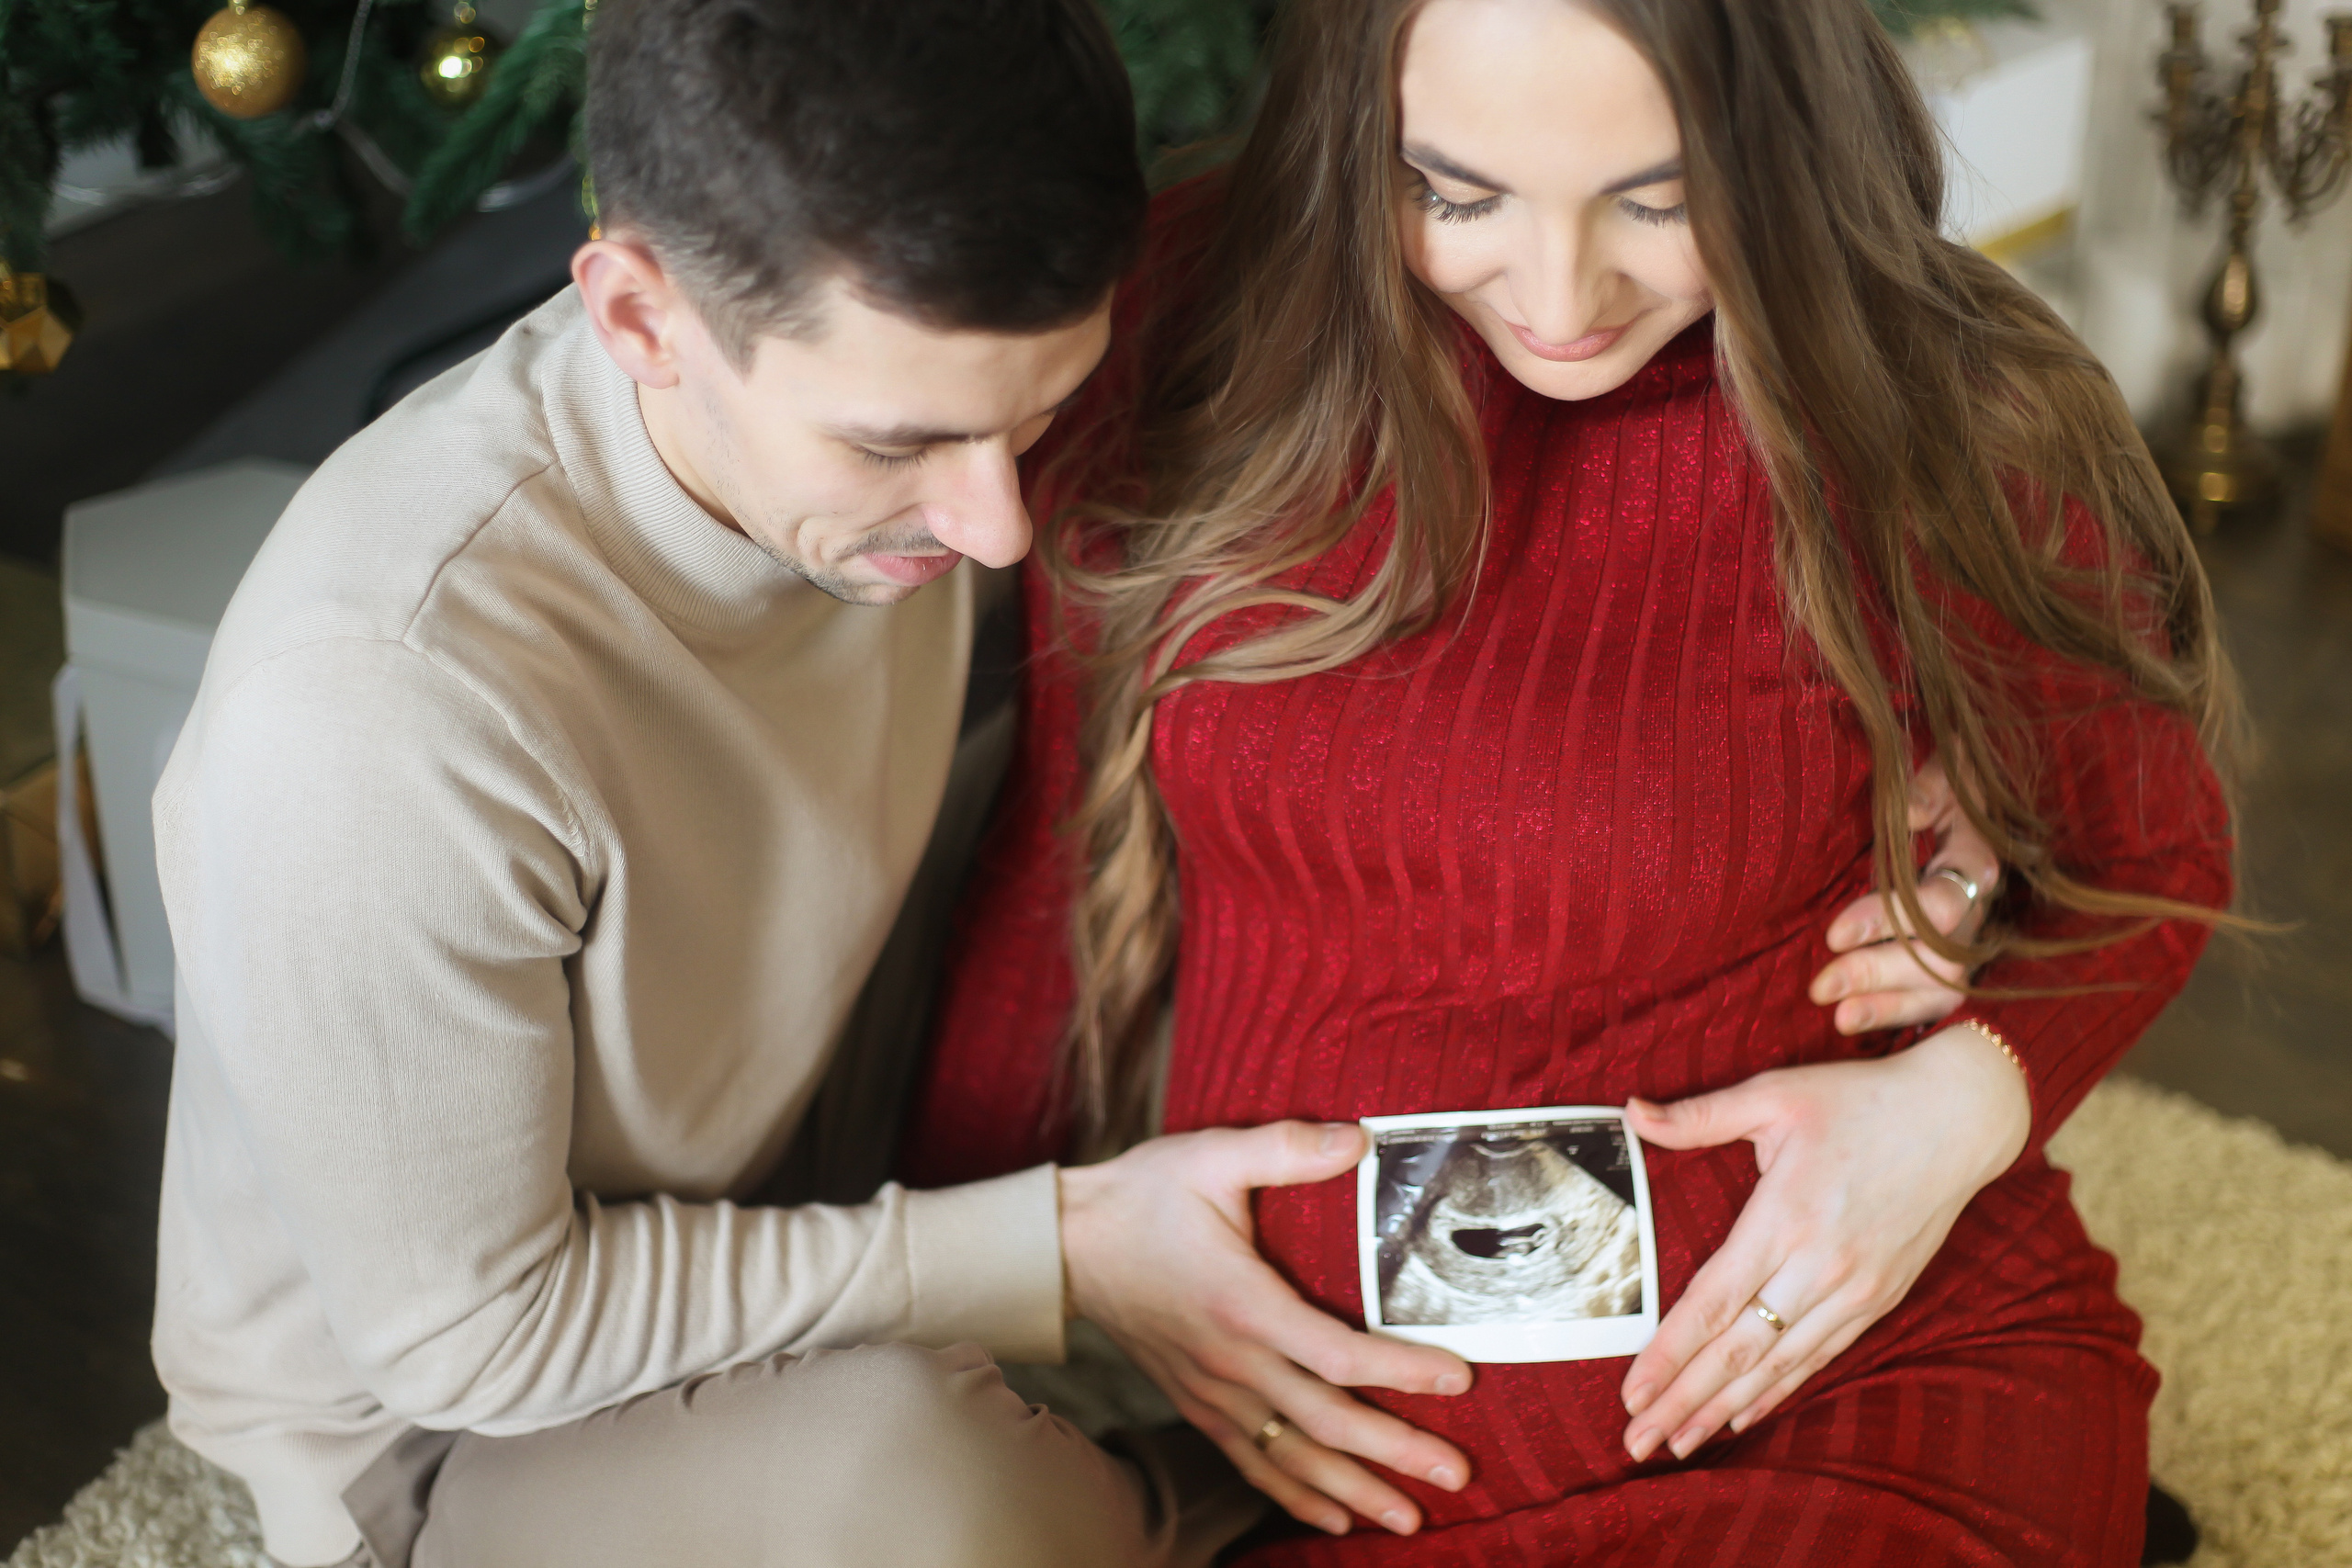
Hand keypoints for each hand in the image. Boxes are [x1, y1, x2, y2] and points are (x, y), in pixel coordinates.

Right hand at [1059, 1122, 1473, 1535]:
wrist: (1067, 1245)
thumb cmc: (1142, 1197)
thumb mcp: (1212, 1155)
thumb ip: (1285, 1147)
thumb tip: (1357, 1138)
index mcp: (1243, 1303)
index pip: (1337, 1352)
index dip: (1401, 1369)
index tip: (1459, 1378)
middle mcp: (1231, 1361)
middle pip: (1326, 1422)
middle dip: (1395, 1452)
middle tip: (1457, 1474)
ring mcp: (1212, 1391)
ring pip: (1292, 1457)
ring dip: (1353, 1491)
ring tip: (1409, 1519)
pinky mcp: (1197, 1403)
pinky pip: (1251, 1462)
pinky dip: (1294, 1496)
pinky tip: (1335, 1518)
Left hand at [1617, 1025, 2029, 1461]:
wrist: (1959, 1119)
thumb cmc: (1860, 1100)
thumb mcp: (1776, 1094)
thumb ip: (1700, 1115)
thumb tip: (1632, 1111)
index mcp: (1785, 1217)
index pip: (1712, 1302)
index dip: (1668, 1354)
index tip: (1630, 1393)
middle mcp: (1820, 1265)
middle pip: (1738, 1349)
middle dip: (1684, 1400)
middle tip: (1637, 1442)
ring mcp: (1854, 1289)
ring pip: (1777, 1363)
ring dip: (1724, 1407)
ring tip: (1679, 1443)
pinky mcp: (1880, 1298)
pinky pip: (1819, 1355)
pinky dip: (1778, 1389)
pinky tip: (1744, 1414)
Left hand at [1812, 754, 2000, 1034]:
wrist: (1971, 806)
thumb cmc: (1949, 789)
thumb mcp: (1944, 776)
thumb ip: (1928, 791)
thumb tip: (1911, 811)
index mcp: (1974, 865)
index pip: (1938, 904)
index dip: (1886, 922)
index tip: (1834, 935)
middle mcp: (1978, 910)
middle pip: (1937, 958)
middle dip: (1877, 974)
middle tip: (1821, 987)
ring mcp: (1969, 941)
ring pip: (1940, 987)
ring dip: (1888, 1006)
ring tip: (1839, 1018)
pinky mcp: (1954, 961)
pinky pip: (1936, 1000)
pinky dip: (1898, 1015)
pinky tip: (1855, 1022)